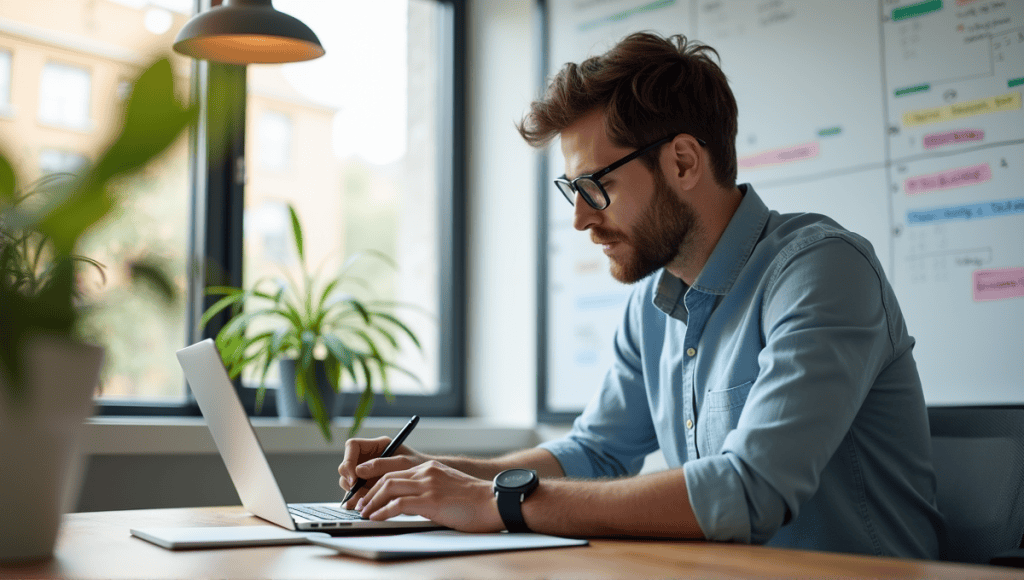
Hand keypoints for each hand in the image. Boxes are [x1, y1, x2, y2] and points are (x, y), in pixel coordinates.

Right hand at [338, 436, 428, 508]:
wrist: (429, 481)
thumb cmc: (420, 467)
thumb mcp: (403, 463)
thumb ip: (381, 465)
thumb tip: (358, 470)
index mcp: (377, 446)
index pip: (352, 446)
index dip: (349, 460)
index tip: (354, 477)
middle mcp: (369, 458)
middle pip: (346, 466)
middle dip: (349, 481)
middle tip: (358, 494)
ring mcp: (368, 473)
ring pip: (349, 481)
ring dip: (354, 493)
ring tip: (363, 504)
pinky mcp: (369, 487)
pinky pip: (357, 493)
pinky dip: (358, 501)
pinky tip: (364, 508)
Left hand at [355, 460, 503, 532]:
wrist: (493, 502)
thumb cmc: (475, 500)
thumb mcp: (447, 487)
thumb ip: (429, 489)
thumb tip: (411, 502)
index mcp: (429, 468)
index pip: (394, 469)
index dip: (375, 480)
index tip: (365, 490)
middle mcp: (426, 472)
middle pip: (387, 477)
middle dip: (368, 491)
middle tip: (360, 504)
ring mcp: (428, 485)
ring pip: (388, 488)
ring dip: (372, 502)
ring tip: (364, 512)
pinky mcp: (430, 500)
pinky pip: (397, 504)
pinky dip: (382, 511)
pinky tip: (376, 518)